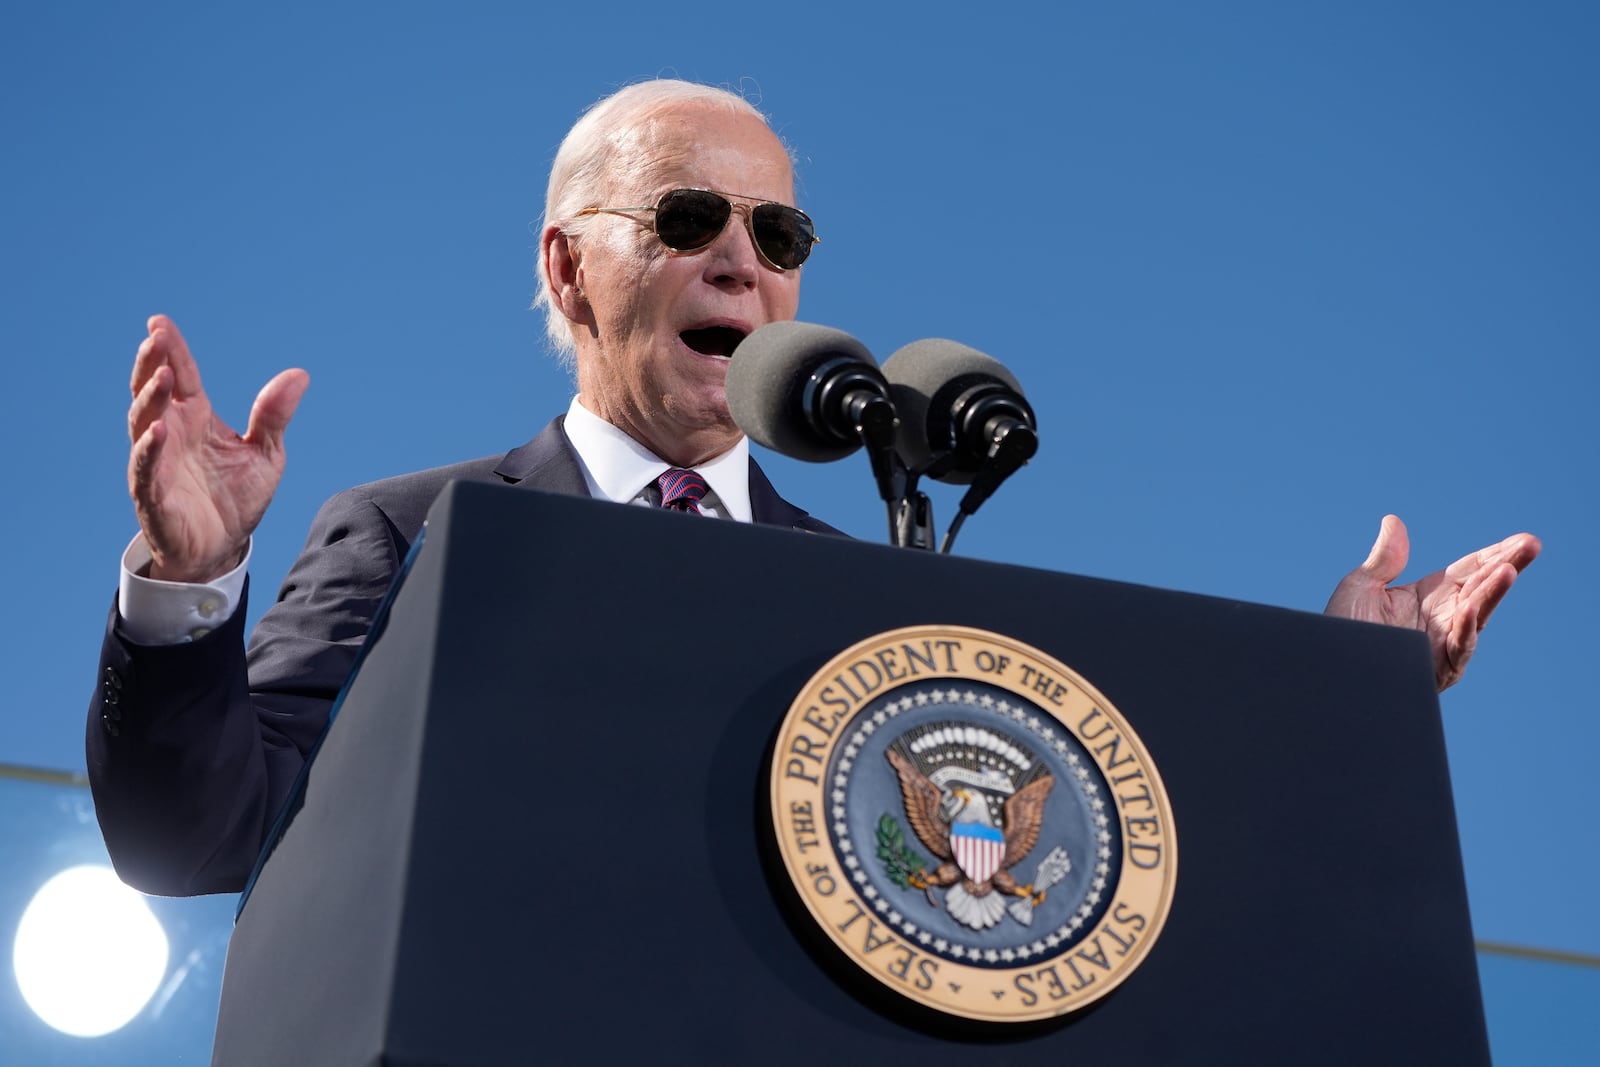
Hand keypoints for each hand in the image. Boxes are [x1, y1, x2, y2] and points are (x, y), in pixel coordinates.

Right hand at [127, 315, 308, 582]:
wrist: (223, 547)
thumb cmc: (236, 497)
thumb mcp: (266, 453)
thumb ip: (275, 416)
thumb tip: (299, 375)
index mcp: (196, 419)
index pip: (181, 376)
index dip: (172, 349)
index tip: (160, 322)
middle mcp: (171, 434)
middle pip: (153, 391)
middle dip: (152, 364)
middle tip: (155, 338)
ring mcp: (157, 462)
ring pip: (143, 424)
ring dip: (151, 399)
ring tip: (162, 376)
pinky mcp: (153, 495)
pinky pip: (146, 469)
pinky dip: (150, 450)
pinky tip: (159, 431)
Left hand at [1324, 515, 1540, 690]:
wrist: (1331, 671)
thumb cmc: (1341, 632)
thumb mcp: (1360, 588)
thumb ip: (1384, 559)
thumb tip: (1393, 522)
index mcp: (1429, 595)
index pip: (1470, 570)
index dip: (1496, 554)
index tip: (1524, 540)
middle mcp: (1443, 617)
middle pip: (1483, 587)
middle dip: (1508, 565)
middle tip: (1531, 545)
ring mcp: (1444, 643)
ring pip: (1477, 615)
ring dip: (1493, 593)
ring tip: (1508, 570)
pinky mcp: (1439, 669)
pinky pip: (1457, 648)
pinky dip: (1465, 629)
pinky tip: (1469, 608)